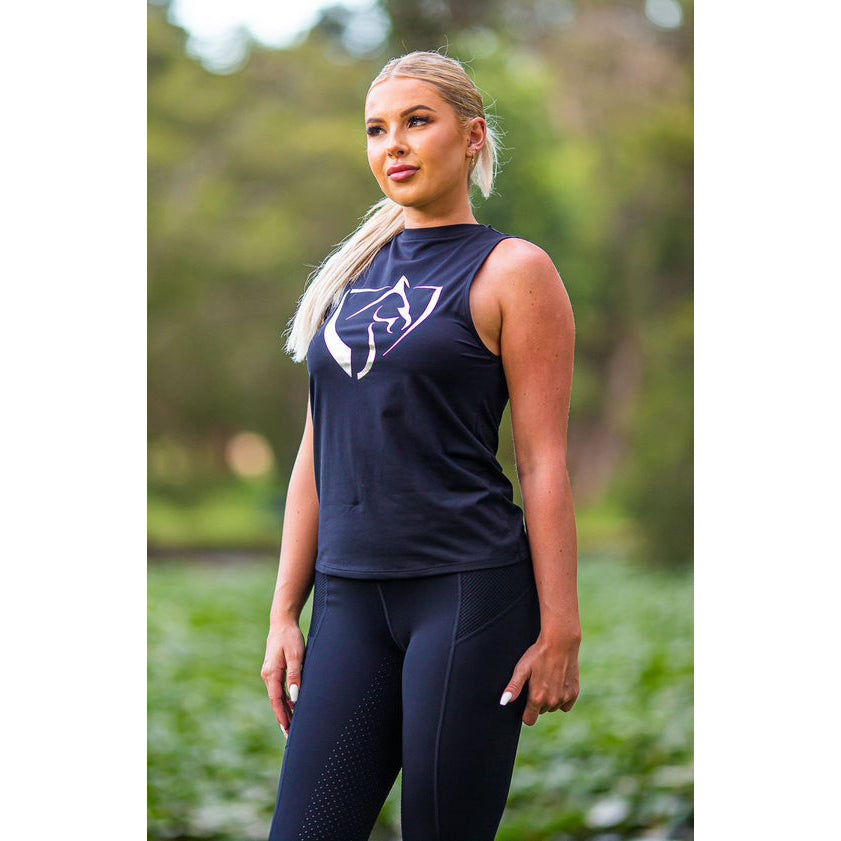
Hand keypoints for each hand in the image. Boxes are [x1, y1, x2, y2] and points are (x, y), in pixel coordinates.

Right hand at [261, 620, 304, 738]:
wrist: (282, 623)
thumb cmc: (290, 637)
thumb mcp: (296, 655)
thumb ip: (295, 675)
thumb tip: (295, 697)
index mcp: (271, 674)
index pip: (276, 701)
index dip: (282, 717)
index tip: (287, 731)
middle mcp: (268, 676)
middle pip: (275, 702)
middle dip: (283, 719)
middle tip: (290, 737)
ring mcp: (269, 674)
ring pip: (277, 697)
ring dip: (284, 711)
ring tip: (292, 727)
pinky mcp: (274, 671)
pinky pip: (278, 690)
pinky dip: (284, 701)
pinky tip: (292, 708)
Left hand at [499, 632, 580, 724]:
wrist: (560, 642)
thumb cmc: (538, 654)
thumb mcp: (522, 669)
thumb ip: (513, 687)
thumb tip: (503, 702)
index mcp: (537, 698)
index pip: (529, 720)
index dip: (526, 712)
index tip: (526, 700)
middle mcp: (552, 702)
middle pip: (541, 711)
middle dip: (537, 701)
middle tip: (537, 682)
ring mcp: (564, 698)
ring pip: (553, 707)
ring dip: (549, 698)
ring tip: (547, 679)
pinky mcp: (574, 693)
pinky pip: (565, 704)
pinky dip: (562, 697)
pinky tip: (558, 682)